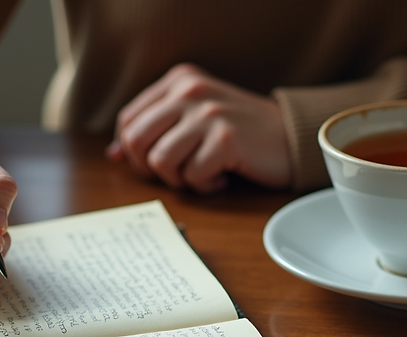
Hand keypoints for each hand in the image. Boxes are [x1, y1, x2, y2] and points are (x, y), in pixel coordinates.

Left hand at [107, 63, 291, 192]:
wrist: (292, 137)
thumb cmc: (241, 133)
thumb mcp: (195, 119)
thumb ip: (156, 130)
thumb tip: (113, 155)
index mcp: (179, 81)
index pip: (128, 121)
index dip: (133, 152)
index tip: (154, 165)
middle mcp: (191, 91)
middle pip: (136, 141)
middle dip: (150, 168)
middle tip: (177, 174)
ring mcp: (208, 114)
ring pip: (160, 161)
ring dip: (179, 179)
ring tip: (203, 173)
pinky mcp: (225, 139)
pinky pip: (192, 176)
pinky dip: (205, 185)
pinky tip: (223, 176)